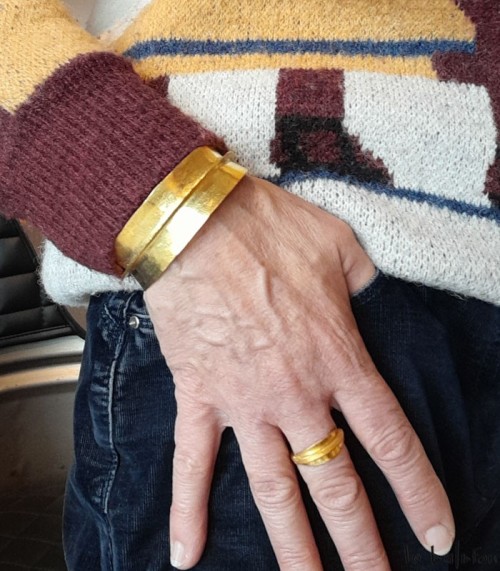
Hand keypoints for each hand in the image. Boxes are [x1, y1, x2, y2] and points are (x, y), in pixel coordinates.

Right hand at [144, 176, 454, 569]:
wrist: (196, 224)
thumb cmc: (268, 229)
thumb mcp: (341, 247)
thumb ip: (366, 282)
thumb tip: (375, 295)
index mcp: (337, 359)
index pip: (389, 442)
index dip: (419, 493)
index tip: (436, 534)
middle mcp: (294, 394)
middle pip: (335, 483)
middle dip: (361, 543)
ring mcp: (243, 402)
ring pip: (273, 490)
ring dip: (292, 546)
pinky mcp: (199, 394)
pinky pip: (193, 463)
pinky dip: (190, 510)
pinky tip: (190, 554)